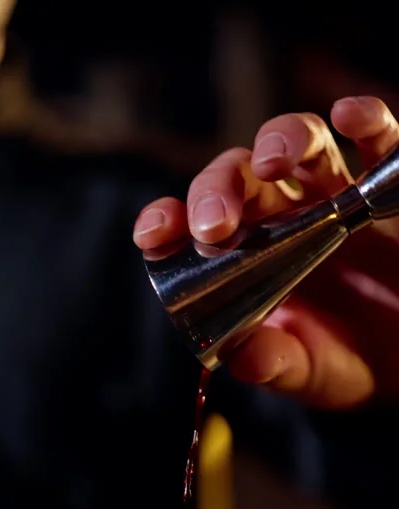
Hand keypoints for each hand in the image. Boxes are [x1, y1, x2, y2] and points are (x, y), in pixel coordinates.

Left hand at [133, 97, 398, 409]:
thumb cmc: (344, 362)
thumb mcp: (304, 371)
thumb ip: (273, 364)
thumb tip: (244, 359)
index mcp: (245, 257)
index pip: (192, 223)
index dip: (167, 220)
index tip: (152, 237)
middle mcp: (281, 216)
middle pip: (238, 175)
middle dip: (218, 190)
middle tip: (215, 227)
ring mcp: (332, 195)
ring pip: (298, 140)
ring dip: (281, 139)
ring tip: (272, 161)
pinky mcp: (384, 188)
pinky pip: (378, 138)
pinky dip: (366, 119)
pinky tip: (348, 117)